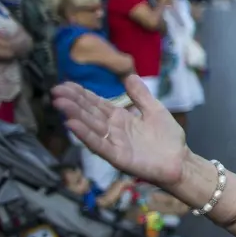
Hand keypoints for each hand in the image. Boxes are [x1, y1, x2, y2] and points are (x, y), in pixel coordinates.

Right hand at [51, 75, 188, 190]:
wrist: (180, 161)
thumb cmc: (167, 138)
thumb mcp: (154, 110)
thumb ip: (141, 95)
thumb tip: (129, 75)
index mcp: (120, 117)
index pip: (96, 103)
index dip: (81, 94)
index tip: (65, 84)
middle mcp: (113, 129)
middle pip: (89, 113)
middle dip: (73, 102)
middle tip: (55, 91)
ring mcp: (114, 143)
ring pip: (91, 127)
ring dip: (75, 115)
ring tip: (60, 103)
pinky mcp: (118, 157)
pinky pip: (100, 145)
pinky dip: (86, 135)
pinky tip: (72, 125)